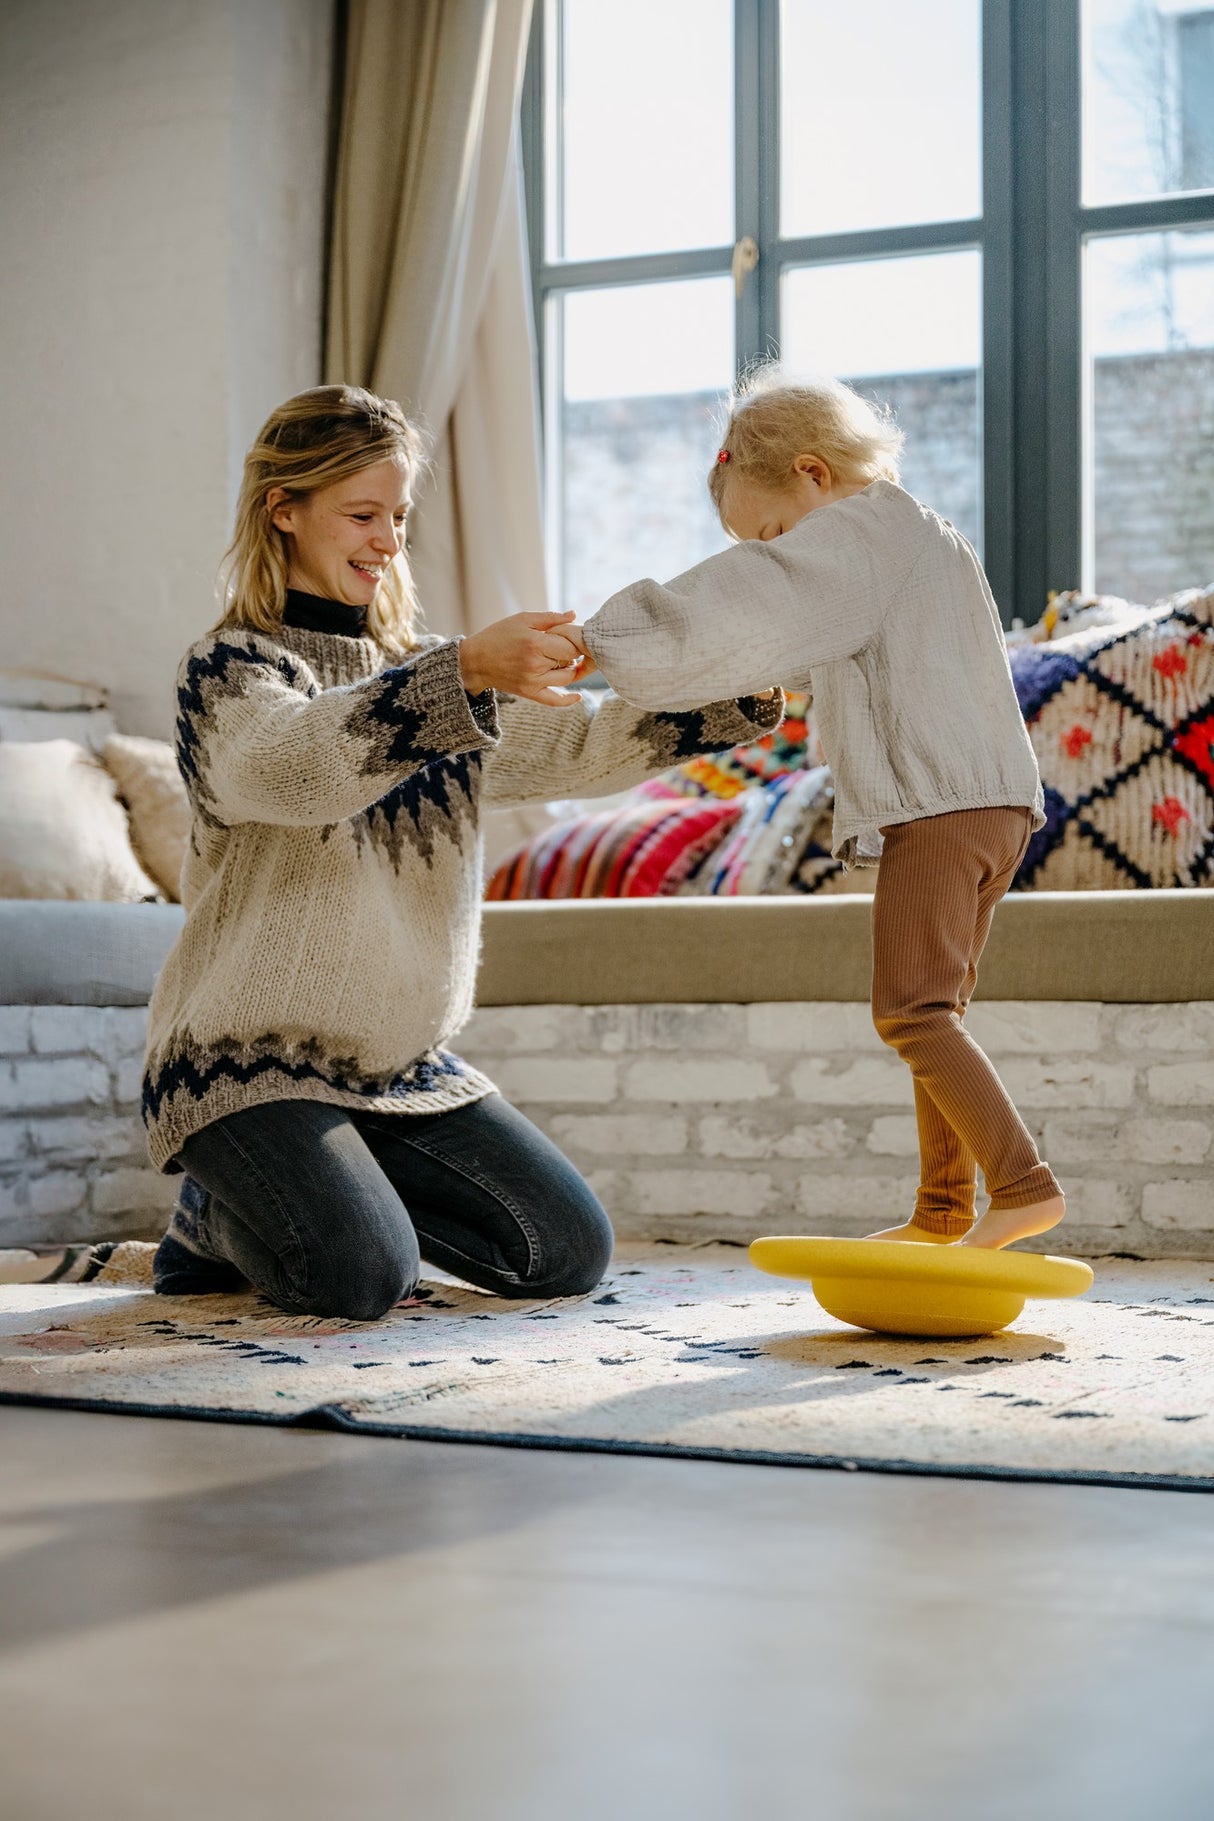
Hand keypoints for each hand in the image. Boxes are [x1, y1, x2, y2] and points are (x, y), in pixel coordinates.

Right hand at [459, 611, 588, 706]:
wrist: (475, 660)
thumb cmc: (499, 635)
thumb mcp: (523, 619)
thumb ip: (550, 618)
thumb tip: (574, 615)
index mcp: (535, 643)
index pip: (571, 646)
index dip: (575, 641)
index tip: (571, 636)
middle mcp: (535, 664)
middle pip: (570, 661)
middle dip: (571, 653)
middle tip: (563, 646)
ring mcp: (533, 681)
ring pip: (566, 678)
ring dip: (570, 669)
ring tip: (561, 660)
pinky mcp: (529, 693)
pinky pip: (554, 701)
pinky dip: (568, 700)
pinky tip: (577, 696)